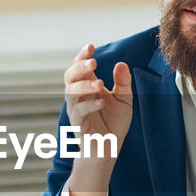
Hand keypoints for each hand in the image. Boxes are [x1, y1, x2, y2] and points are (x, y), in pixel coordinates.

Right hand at [63, 44, 132, 195]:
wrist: (108, 149)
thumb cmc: (114, 124)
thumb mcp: (124, 100)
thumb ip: (123, 82)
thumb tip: (120, 64)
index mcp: (88, 86)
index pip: (81, 67)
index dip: (82, 56)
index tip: (91, 46)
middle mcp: (79, 95)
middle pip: (70, 75)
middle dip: (79, 66)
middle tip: (92, 62)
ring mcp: (77, 109)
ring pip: (71, 92)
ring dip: (84, 85)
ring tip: (100, 83)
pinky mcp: (78, 124)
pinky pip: (78, 112)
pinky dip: (89, 105)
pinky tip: (101, 101)